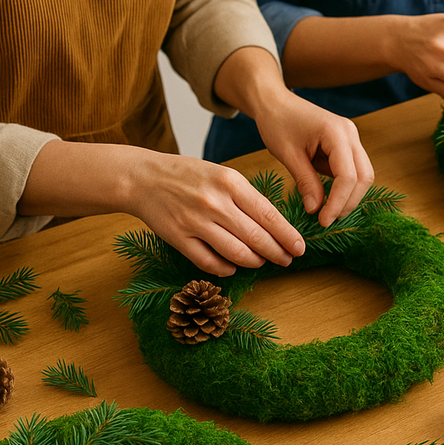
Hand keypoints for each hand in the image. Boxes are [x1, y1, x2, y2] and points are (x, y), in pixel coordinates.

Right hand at [19, 141, 305, 276]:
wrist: (143, 177)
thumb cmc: (190, 176)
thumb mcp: (223, 175)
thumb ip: (248, 198)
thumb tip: (277, 227)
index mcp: (230, 182)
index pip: (269, 216)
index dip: (287, 236)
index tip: (300, 248)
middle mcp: (214, 202)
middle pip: (256, 238)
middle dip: (276, 253)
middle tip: (287, 260)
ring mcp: (195, 222)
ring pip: (236, 253)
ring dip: (254, 262)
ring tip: (261, 262)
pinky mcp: (178, 238)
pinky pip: (209, 262)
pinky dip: (225, 269)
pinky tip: (233, 268)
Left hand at [215, 46, 373, 226]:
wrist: (275, 101)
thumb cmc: (277, 122)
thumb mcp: (288, 155)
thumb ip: (305, 182)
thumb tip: (316, 210)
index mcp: (336, 133)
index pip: (348, 176)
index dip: (338, 202)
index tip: (323, 220)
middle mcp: (350, 134)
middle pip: (364, 177)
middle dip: (349, 202)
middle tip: (328, 220)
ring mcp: (351, 138)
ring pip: (363, 175)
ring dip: (349, 196)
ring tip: (328, 212)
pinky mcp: (347, 144)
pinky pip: (354, 170)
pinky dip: (345, 187)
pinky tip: (329, 199)